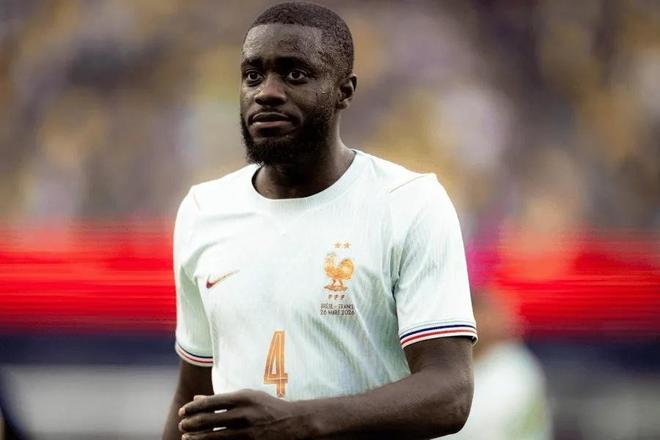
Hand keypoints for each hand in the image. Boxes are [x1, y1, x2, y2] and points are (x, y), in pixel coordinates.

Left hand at [178, 389, 306, 438]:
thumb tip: (196, 398)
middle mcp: (243, 414)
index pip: (210, 402)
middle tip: (182, 426)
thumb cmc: (267, 407)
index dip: (193, 408)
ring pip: (213, 437)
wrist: (293, 423)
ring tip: (186, 438)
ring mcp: (246, 432)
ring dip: (196, 439)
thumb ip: (222, 398)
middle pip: (208, 420)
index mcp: (242, 398)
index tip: (183, 412)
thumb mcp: (248, 397)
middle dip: (190, 424)